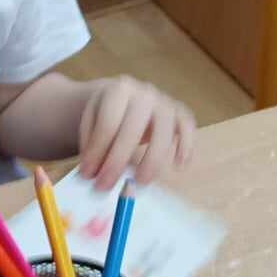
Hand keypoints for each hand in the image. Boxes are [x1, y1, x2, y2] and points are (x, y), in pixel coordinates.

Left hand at [77, 79, 194, 188]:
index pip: (108, 123)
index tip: (88, 175)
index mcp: (118, 90)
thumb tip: (92, 174)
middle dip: (118, 161)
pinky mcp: (180, 113)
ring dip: (153, 160)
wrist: (122, 98)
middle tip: (107, 186)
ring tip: (140, 182)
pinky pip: (187, 127)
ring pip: (164, 130)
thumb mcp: (91, 124)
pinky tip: (178, 166)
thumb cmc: (105, 115)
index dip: (98, 152)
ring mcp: (165, 102)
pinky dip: (186, 146)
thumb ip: (92, 147)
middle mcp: (145, 93)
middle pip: (134, 128)